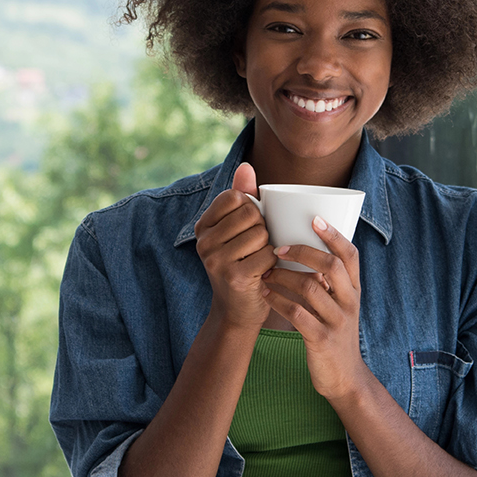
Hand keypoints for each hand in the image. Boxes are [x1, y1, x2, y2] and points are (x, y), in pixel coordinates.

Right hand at [194, 162, 277, 329]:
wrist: (238, 311)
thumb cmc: (244, 264)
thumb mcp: (238, 230)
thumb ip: (242, 197)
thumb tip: (246, 166)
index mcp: (203, 226)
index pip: (235, 196)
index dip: (251, 208)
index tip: (248, 227)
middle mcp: (203, 241)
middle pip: (250, 213)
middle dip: (263, 228)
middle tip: (257, 248)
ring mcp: (215, 259)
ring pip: (260, 233)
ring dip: (269, 246)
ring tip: (259, 260)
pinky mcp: (233, 276)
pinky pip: (267, 254)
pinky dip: (274, 263)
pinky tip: (264, 272)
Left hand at [259, 216, 369, 403]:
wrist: (344, 378)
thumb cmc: (335, 334)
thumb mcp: (339, 306)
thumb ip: (328, 283)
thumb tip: (306, 250)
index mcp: (354, 291)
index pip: (350, 255)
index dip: (334, 235)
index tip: (314, 219)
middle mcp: (349, 303)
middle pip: (331, 266)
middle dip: (302, 252)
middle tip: (278, 248)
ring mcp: (337, 322)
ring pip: (310, 288)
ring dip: (284, 276)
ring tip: (266, 272)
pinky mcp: (321, 340)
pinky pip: (297, 314)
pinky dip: (278, 301)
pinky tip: (266, 294)